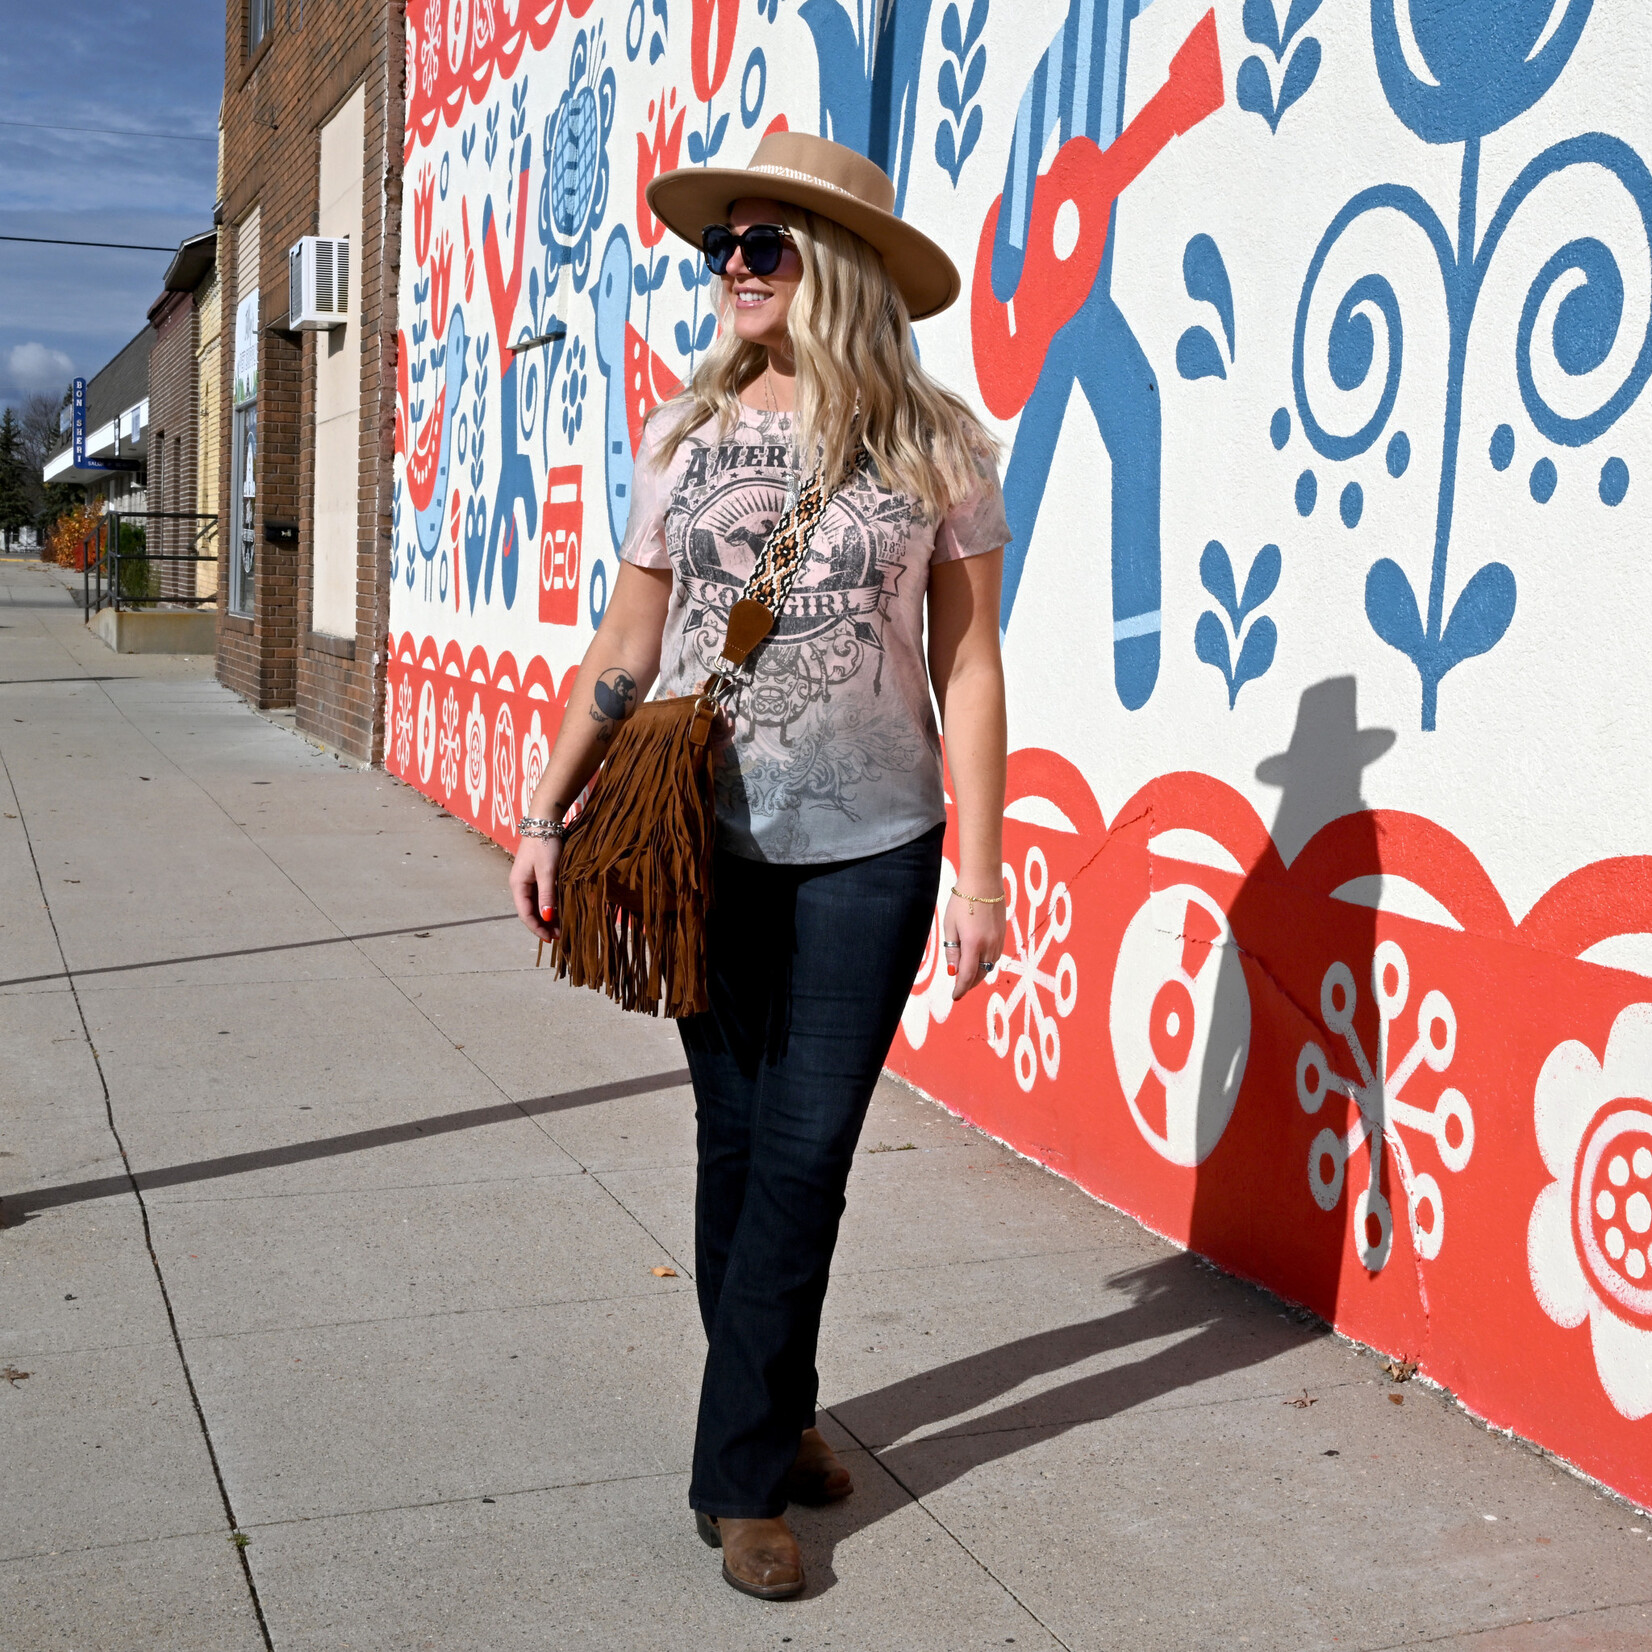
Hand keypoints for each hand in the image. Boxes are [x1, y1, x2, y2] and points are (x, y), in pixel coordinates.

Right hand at [510, 835, 561, 943]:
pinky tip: (560, 912)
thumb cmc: (545, 845)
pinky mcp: (537, 875)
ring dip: (547, 917)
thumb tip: (546, 918)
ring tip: (561, 927)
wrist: (545, 822)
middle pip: (530, 911)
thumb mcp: (547, 871)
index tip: (550, 939)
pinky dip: (550, 906)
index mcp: (518, 885)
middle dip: (543, 925)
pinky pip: (542, 896)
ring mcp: (528, 880)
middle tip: (559, 936)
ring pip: (536, 904)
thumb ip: (547, 895)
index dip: (537, 928)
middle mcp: (521, 885)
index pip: (525, 914)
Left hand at [943, 882, 1006, 1000]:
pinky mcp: (1003, 935)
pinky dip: (986, 965)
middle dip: (969, 985)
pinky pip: (995, 957)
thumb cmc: (962, 901)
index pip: (967, 975)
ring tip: (967, 978)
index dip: (960, 989)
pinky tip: (978, 963)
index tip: (955, 997)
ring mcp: (998, 940)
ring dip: (978, 976)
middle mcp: (989, 945)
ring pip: (989, 968)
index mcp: (973, 943)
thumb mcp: (950, 926)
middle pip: (980, 975)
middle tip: (959, 989)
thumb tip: (953, 971)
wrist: (983, 881)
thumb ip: (952, 950)